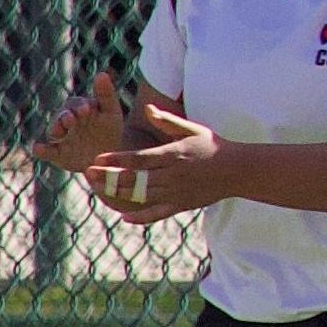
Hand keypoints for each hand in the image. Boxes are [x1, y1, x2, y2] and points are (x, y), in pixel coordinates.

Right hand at [29, 72, 144, 175]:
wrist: (107, 158)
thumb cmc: (109, 130)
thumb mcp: (111, 113)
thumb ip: (106, 95)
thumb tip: (101, 74)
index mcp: (79, 109)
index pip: (75, 104)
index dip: (79, 106)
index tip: (87, 110)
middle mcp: (66, 121)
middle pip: (61, 116)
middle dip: (65, 117)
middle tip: (71, 120)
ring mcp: (61, 138)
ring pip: (53, 131)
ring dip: (54, 129)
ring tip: (58, 132)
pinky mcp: (56, 154)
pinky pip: (46, 151)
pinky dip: (40, 150)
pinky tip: (37, 148)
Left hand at [82, 96, 230, 223]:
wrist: (238, 171)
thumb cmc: (213, 146)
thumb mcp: (192, 129)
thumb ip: (167, 121)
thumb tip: (147, 109)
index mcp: (174, 155)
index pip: (139, 158)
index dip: (117, 159)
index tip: (98, 159)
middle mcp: (173, 175)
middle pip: (135, 178)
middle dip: (109, 177)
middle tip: (88, 174)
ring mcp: (177, 192)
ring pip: (142, 196)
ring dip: (118, 194)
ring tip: (98, 190)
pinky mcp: (182, 205)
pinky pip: (158, 214)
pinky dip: (141, 217)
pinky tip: (124, 217)